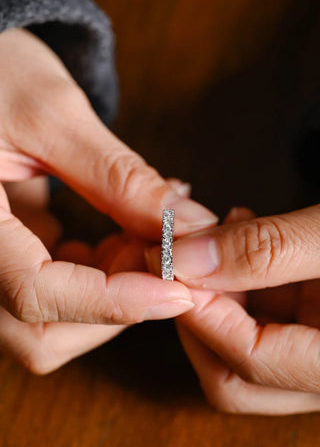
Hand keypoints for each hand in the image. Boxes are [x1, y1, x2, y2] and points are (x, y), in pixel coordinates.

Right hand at [0, 28, 218, 370]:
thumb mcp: (52, 115)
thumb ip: (119, 178)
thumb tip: (188, 225)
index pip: (34, 292)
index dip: (112, 302)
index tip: (178, 293)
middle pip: (41, 331)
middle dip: (116, 304)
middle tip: (158, 251)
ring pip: (50, 325)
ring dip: (111, 296)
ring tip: (138, 238)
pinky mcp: (4, 263)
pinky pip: (54, 301)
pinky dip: (98, 283)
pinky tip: (117, 242)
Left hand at [146, 204, 319, 413]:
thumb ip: (266, 249)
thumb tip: (186, 261)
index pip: (248, 362)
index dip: (201, 312)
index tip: (168, 266)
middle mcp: (318, 372)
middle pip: (234, 373)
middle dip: (200, 314)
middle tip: (184, 260)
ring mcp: (310, 350)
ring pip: (242, 343)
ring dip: (217, 292)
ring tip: (218, 234)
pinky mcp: (309, 324)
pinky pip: (262, 318)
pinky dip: (241, 281)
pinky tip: (239, 235)